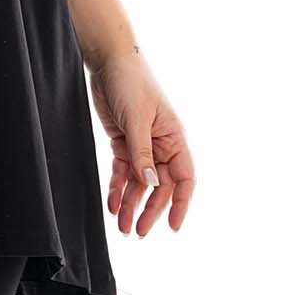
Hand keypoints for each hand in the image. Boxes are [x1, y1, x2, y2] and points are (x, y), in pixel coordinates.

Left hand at [88, 46, 196, 237]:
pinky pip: (123, 172)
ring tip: (122, 227)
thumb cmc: (131, 84)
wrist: (109, 62)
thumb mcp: (137, 120)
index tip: (173, 227)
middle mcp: (161, 145)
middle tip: (137, 232)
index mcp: (174, 139)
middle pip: (160, 186)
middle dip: (150, 210)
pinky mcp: (123, 142)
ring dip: (131, 204)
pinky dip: (118, 188)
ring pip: (140, 183)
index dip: (181, 203)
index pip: (184, 178)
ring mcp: (142, 145)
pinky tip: (111, 204)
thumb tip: (152, 184)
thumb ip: (142, 153)